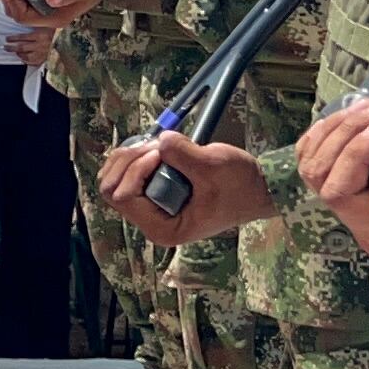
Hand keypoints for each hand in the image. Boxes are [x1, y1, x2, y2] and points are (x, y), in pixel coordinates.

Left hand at [4, 22, 56, 66]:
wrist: (68, 43)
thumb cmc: (58, 33)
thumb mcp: (47, 27)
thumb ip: (37, 26)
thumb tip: (24, 24)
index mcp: (40, 36)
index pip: (23, 37)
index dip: (13, 38)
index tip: (7, 38)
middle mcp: (41, 45)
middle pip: (22, 47)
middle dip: (11, 47)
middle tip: (5, 46)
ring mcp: (43, 54)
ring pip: (26, 56)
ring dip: (18, 54)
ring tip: (14, 52)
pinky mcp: (45, 60)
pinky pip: (33, 62)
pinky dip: (26, 60)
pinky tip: (22, 58)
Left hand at [99, 130, 276, 244]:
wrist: (257, 189)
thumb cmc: (240, 185)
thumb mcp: (214, 167)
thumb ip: (183, 155)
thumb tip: (159, 140)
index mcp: (162, 228)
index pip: (121, 197)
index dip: (134, 170)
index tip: (161, 156)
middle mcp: (150, 222)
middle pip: (110, 186)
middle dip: (128, 160)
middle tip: (157, 146)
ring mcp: (150, 207)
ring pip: (114, 176)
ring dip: (131, 155)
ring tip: (159, 147)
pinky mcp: (153, 192)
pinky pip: (127, 171)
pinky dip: (136, 154)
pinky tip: (156, 148)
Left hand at [303, 95, 368, 263]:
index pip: (344, 197)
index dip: (356, 155)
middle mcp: (367, 229)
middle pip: (322, 178)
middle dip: (348, 134)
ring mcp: (353, 205)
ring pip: (313, 163)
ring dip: (340, 126)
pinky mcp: (344, 178)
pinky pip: (313, 154)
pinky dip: (329, 128)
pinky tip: (357, 114)